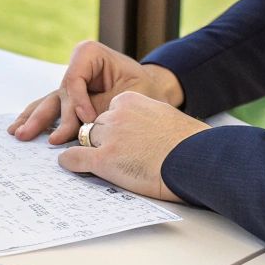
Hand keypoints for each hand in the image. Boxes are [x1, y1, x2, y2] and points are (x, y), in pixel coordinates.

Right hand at [8, 40, 182, 144]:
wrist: (153, 89)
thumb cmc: (144, 87)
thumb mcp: (130, 93)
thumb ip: (104, 107)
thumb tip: (86, 128)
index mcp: (89, 54)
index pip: (74, 78)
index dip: (77, 100)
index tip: (89, 119)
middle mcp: (76, 67)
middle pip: (58, 93)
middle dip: (44, 116)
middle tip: (29, 134)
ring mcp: (70, 84)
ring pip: (49, 102)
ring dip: (33, 119)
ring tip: (17, 133)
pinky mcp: (69, 100)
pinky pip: (52, 110)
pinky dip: (38, 120)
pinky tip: (19, 128)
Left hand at [55, 91, 207, 200]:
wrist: (196, 159)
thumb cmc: (191, 144)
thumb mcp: (167, 118)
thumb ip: (150, 119)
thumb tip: (150, 133)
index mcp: (131, 100)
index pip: (111, 110)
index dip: (115, 127)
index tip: (122, 137)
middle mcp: (116, 115)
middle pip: (96, 125)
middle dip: (103, 139)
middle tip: (117, 154)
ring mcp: (109, 136)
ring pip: (86, 139)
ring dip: (90, 150)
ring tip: (99, 162)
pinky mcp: (104, 159)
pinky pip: (75, 157)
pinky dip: (70, 162)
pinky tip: (69, 164)